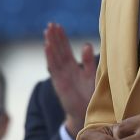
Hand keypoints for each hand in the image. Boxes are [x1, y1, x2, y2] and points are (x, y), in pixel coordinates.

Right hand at [44, 22, 96, 136]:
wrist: (87, 115)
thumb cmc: (91, 96)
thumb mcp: (92, 76)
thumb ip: (89, 61)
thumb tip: (87, 45)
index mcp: (74, 68)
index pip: (65, 50)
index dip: (62, 38)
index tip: (58, 26)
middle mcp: (66, 71)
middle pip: (58, 51)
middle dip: (54, 38)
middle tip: (50, 24)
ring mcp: (61, 76)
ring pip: (54, 57)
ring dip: (50, 43)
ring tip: (47, 31)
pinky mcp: (59, 83)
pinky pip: (54, 68)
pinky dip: (50, 56)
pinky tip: (47, 46)